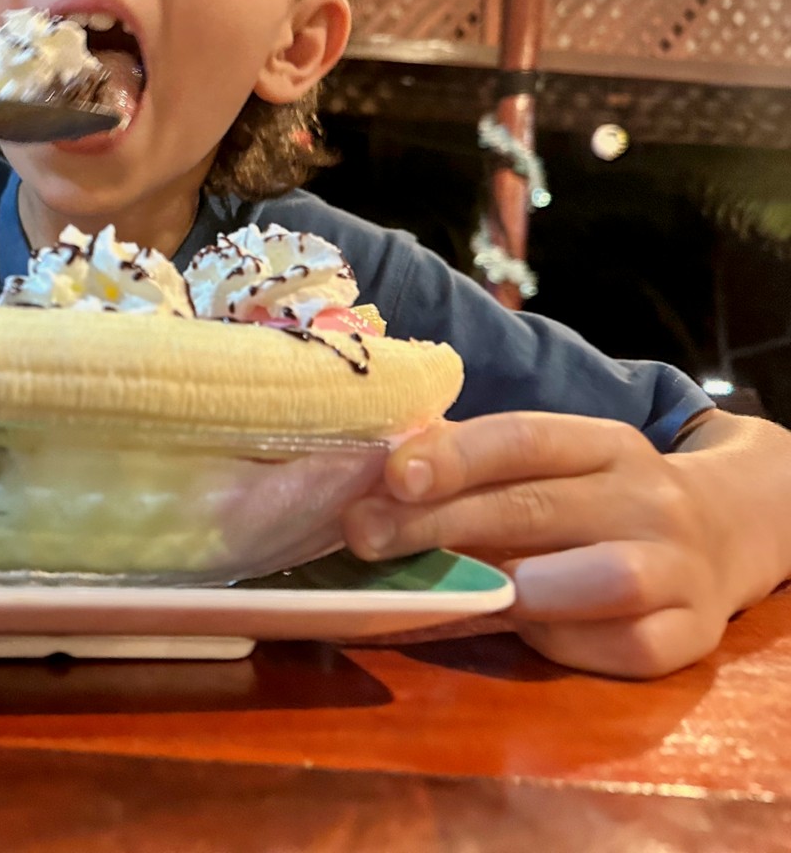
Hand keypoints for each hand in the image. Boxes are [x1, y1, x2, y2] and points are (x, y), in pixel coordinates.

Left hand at [340, 412, 765, 678]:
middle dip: (440, 524)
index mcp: (604, 444)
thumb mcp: (551, 465)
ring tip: (462, 592)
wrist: (719, 537)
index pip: (523, 438)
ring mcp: (678, 566)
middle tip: (366, 536)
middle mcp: (647, 497)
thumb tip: (376, 471)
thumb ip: (472, 464)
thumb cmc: (596, 501)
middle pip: (537, 507)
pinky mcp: (692, 633)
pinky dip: (567, 644)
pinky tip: (528, 633)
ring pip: (605, 578)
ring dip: (521, 586)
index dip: (455, 457)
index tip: (392, 476)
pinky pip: (626, 646)